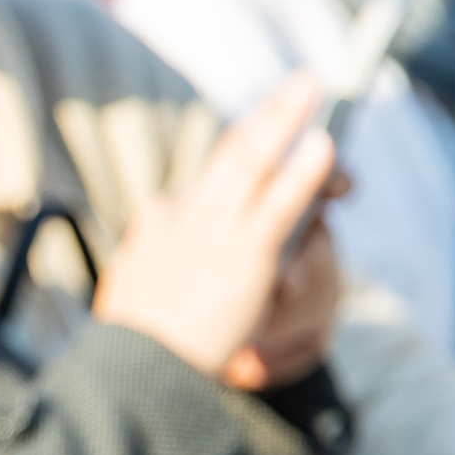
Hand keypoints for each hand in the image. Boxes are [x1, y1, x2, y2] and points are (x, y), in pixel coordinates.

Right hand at [97, 76, 335, 380]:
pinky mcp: (241, 257)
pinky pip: (277, 206)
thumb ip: (152, 253)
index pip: (209, 181)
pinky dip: (300, 173)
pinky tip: (322, 147)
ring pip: (251, 162)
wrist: (133, 371)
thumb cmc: (133, 344)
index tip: (276, 138)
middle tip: (303, 83)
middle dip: (270, 116)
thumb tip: (159, 223)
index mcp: (161, 223)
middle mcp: (185, 215)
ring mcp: (213, 233)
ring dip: (282, 119)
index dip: (251, 153)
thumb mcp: (135, 287)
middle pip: (233, 154)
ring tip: (311, 86)